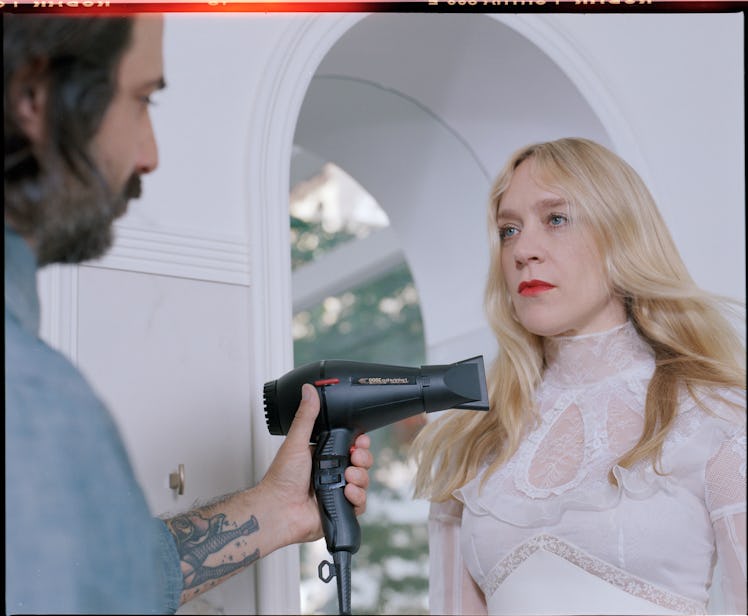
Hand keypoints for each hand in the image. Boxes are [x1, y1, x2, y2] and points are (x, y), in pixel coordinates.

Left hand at [259, 383, 372, 545]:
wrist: (278, 510)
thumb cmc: (281, 479)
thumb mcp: (296, 441)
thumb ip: (306, 416)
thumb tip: (309, 390)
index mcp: (323, 455)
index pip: (350, 445)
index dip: (360, 442)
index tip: (360, 440)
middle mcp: (332, 473)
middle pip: (362, 462)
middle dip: (363, 458)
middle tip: (354, 457)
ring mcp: (337, 491)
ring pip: (364, 481)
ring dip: (361, 477)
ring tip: (347, 477)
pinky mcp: (341, 508)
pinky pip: (361, 503)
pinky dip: (357, 497)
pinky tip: (346, 492)